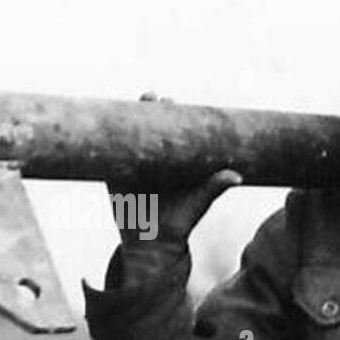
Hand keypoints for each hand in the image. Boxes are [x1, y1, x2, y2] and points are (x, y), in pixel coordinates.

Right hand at [106, 93, 242, 248]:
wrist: (155, 242)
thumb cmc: (181, 220)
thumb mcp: (198, 201)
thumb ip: (214, 187)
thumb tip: (237, 176)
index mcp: (173, 161)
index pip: (171, 131)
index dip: (170, 114)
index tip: (171, 101)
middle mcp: (152, 159)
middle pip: (148, 128)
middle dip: (148, 110)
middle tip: (151, 97)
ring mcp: (132, 166)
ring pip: (127, 138)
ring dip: (125, 121)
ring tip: (128, 107)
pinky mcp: (114, 177)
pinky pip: (107, 158)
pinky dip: (104, 144)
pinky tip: (102, 128)